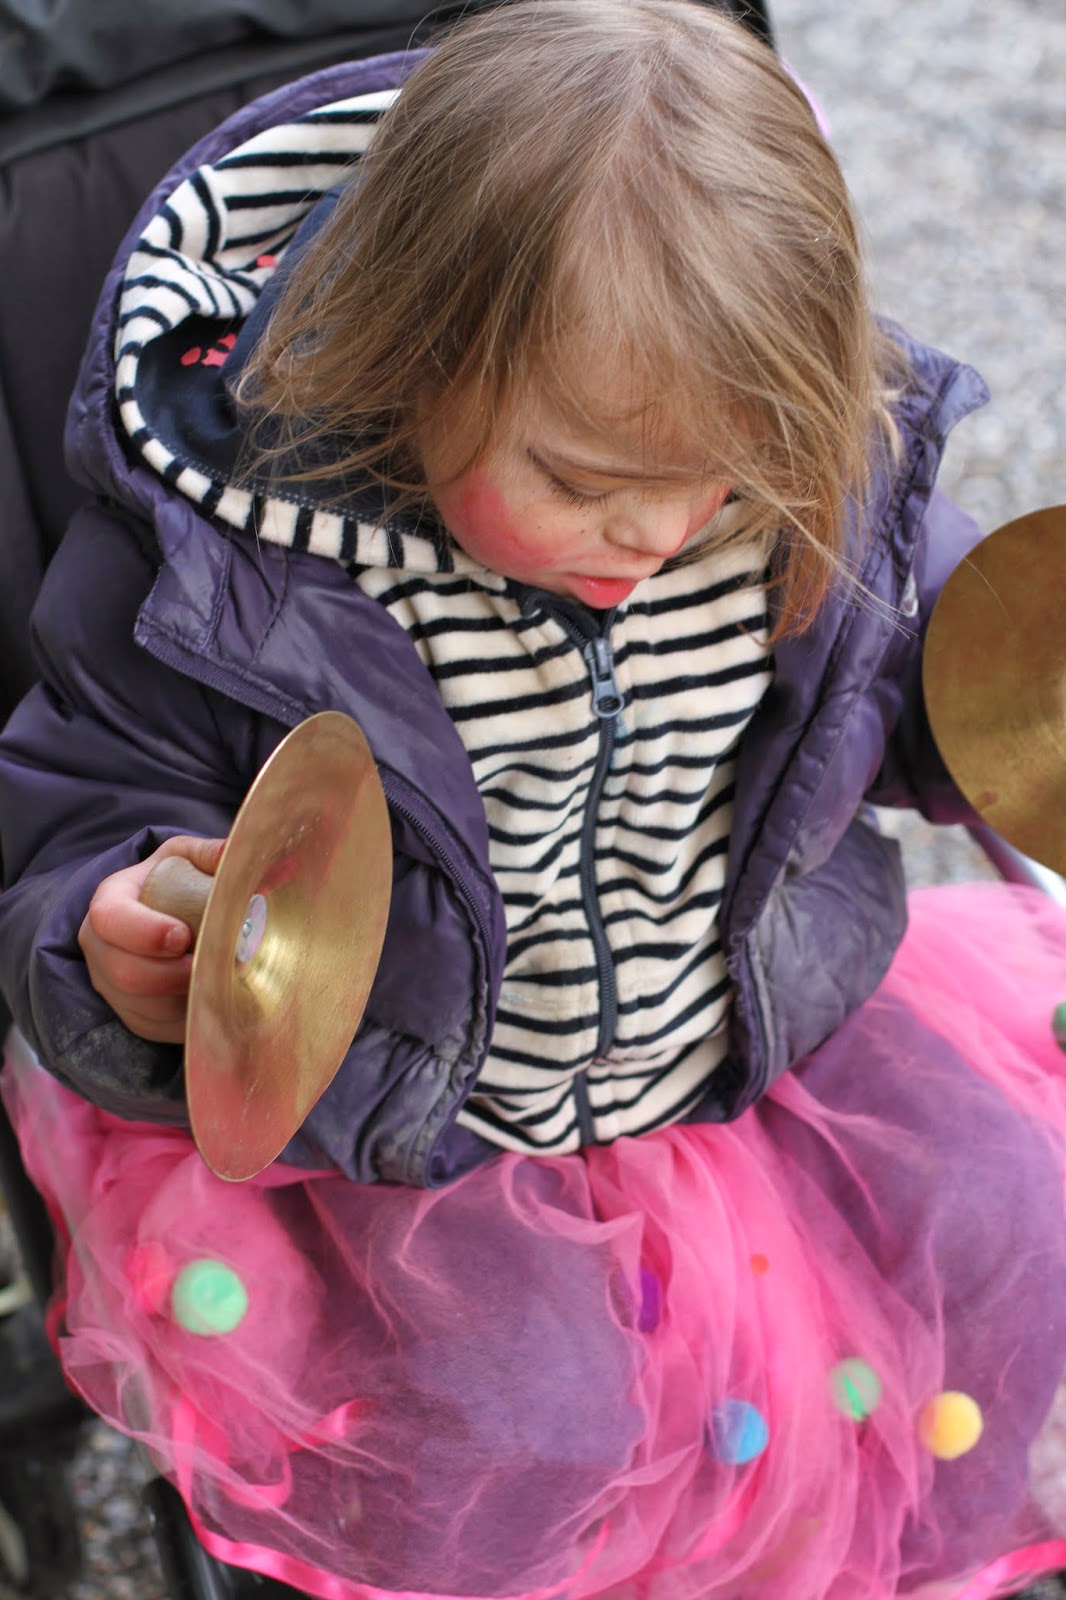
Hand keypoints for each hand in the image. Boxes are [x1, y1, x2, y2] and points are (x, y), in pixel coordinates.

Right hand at [78, 835, 224, 1042]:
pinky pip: (155, 1028)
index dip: (145, 933)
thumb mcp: (186, 858)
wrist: (159, 913)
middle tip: (211, 965)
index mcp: (109, 903)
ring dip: (184, 999)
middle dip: (172, 975)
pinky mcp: (131, 1014)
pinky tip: (212, 1000)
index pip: (111, 920)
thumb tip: (243, 858)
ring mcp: (111, 986)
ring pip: (142, 1008)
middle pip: (124, 974)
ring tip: (219, 980)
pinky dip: (186, 1020)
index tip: (182, 936)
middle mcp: (99, 948)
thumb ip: (210, 854)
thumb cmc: (173, 881)